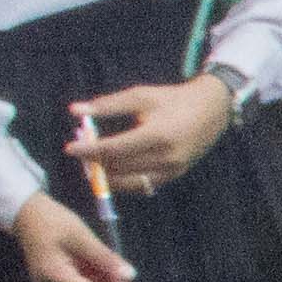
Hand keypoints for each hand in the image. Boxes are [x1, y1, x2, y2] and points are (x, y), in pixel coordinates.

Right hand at [11, 193, 132, 281]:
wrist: (27, 213)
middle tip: (127, 275)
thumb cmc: (52, 221)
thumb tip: (130, 276)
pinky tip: (104, 267)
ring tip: (116, 266)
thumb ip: (105, 258)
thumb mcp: (82, 237)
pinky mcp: (54, 280)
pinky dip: (93, 279)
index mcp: (53, 276)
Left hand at [70, 68, 237, 193]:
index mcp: (157, 135)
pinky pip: (143, 185)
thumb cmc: (172, 100)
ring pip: (130, 182)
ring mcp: (173, 169)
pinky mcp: (175, 175)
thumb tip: (74, 110)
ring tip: (93, 164)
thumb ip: (107, 105)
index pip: (114, 149)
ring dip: (107, 176)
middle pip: (119, 167)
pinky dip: (125, 181)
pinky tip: (113, 171)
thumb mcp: (140, 96)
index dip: (89, 150)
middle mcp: (166, 157)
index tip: (70, 148)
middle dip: (95, 162)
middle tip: (80, 153)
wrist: (211, 110)